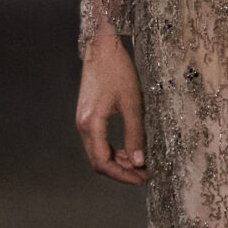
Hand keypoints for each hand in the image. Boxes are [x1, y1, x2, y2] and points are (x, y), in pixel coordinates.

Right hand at [76, 28, 147, 185]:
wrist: (102, 48)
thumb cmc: (118, 71)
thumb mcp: (133, 104)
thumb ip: (135, 134)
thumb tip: (139, 162)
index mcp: (91, 124)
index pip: (103, 162)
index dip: (123, 176)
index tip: (142, 179)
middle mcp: (82, 126)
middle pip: (98, 161)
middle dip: (122, 172)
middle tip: (145, 176)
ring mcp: (83, 121)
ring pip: (98, 153)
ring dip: (118, 162)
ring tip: (141, 165)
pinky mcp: (87, 117)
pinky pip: (98, 142)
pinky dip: (113, 150)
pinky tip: (129, 151)